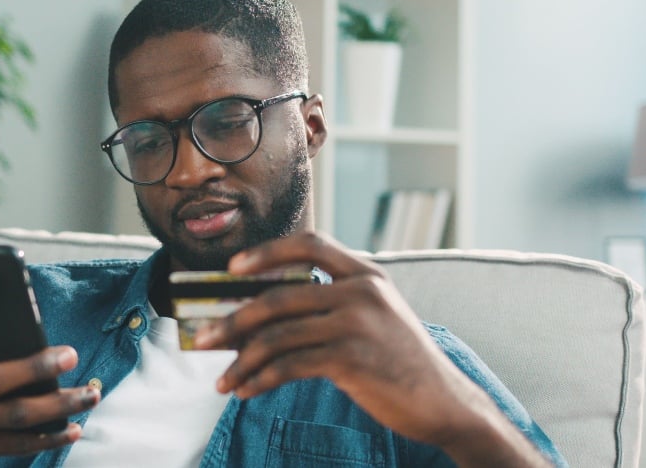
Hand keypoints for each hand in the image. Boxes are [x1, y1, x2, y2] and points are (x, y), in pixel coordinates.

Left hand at [192, 232, 548, 465]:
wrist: (442, 401)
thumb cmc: (398, 360)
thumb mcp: (374, 316)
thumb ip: (331, 303)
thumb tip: (260, 312)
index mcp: (366, 274)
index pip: (310, 244)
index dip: (267, 252)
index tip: (234, 267)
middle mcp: (362, 292)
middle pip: (278, 297)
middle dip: (233, 319)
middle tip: (202, 338)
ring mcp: (357, 324)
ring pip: (277, 335)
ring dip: (241, 360)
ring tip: (222, 380)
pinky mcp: (351, 360)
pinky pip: (289, 366)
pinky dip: (259, 380)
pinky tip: (245, 391)